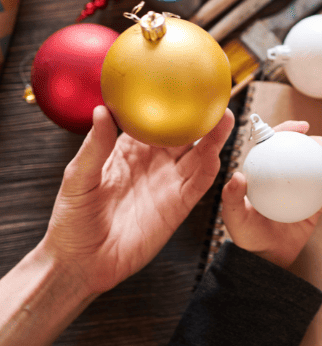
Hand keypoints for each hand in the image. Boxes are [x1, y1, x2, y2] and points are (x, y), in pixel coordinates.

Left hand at [39, 105, 234, 297]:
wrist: (82, 262)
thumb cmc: (73, 220)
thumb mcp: (78, 177)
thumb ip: (95, 146)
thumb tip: (101, 111)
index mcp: (127, 153)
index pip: (153, 122)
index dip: (167, 104)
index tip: (177, 83)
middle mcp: (152, 166)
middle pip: (183, 137)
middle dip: (199, 117)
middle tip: (211, 96)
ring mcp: (167, 186)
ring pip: (197, 157)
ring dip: (212, 139)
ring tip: (223, 118)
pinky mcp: (177, 207)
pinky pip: (198, 186)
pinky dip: (209, 170)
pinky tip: (216, 155)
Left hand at [221, 120, 321, 268]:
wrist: (265, 257)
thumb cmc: (247, 235)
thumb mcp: (234, 217)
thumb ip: (232, 197)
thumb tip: (237, 176)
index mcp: (266, 171)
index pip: (277, 142)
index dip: (290, 129)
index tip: (303, 127)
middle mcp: (285, 176)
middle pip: (305, 152)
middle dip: (321, 145)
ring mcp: (302, 190)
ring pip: (321, 171)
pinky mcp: (313, 207)